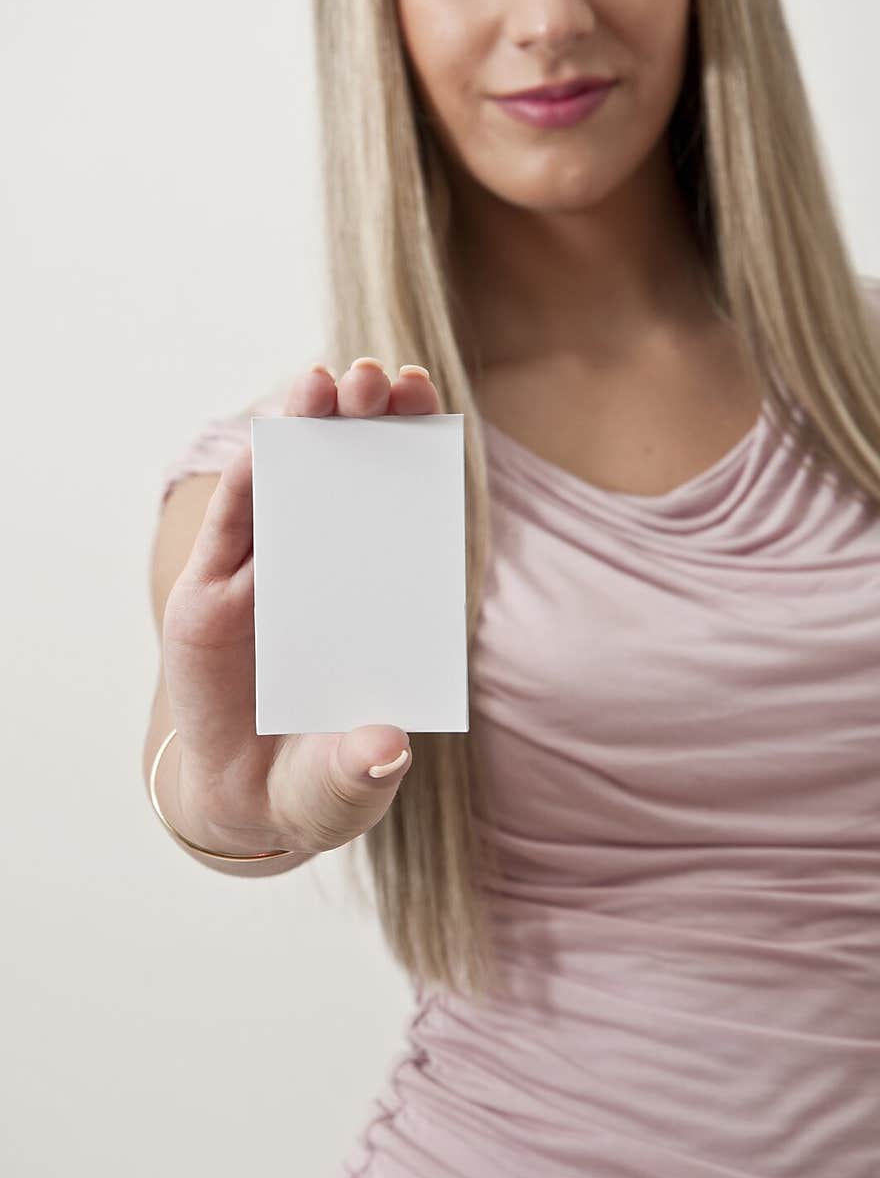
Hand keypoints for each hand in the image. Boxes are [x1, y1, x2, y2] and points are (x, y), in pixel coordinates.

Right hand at [161, 358, 440, 856]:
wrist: (246, 800)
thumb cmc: (319, 779)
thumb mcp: (344, 783)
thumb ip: (362, 768)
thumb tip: (386, 751)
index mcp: (379, 599)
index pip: (403, 508)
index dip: (414, 451)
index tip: (426, 399)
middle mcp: (327, 574)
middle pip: (347, 481)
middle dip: (362, 424)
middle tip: (376, 377)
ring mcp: (266, 578)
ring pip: (284, 491)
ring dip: (301, 436)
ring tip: (319, 385)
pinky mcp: (210, 594)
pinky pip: (228, 531)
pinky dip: (243, 490)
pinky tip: (260, 451)